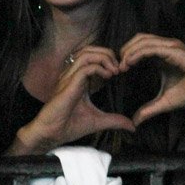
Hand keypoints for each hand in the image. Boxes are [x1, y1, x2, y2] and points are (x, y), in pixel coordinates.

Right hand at [17, 46, 133, 152]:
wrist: (52, 134)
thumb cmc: (69, 126)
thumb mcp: (98, 121)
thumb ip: (115, 120)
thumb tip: (132, 126)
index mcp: (78, 79)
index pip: (92, 57)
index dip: (108, 59)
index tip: (120, 71)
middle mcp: (72, 74)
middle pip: (90, 50)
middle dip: (108, 54)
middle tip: (120, 67)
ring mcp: (69, 77)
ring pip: (86, 54)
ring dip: (104, 58)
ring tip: (115, 70)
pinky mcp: (68, 84)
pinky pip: (84, 67)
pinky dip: (99, 68)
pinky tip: (108, 76)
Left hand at [119, 33, 184, 125]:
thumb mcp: (165, 102)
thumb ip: (149, 109)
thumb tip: (135, 122)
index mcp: (162, 55)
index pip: (139, 47)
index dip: (126, 56)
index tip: (117, 72)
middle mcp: (165, 47)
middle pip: (138, 40)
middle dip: (124, 51)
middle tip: (115, 68)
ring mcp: (170, 46)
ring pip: (142, 40)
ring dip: (128, 51)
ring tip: (121, 66)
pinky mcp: (174, 50)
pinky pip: (151, 47)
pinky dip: (137, 53)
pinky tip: (129, 63)